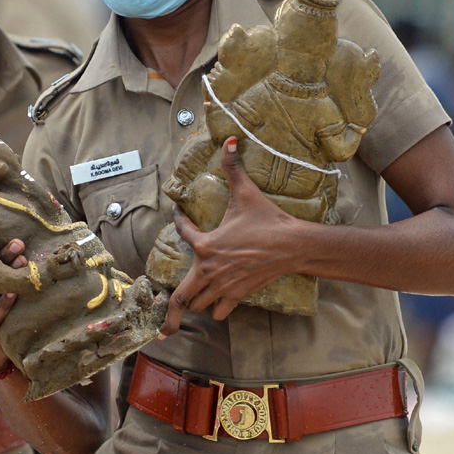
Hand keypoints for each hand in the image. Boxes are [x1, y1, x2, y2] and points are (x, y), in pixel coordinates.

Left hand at [161, 137, 299, 335]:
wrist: (295, 246)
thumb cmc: (268, 221)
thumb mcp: (246, 193)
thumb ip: (234, 167)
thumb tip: (229, 139)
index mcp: (205, 246)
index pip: (181, 231)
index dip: (178, 219)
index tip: (178, 212)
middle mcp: (209, 269)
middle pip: (180, 296)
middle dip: (167, 307)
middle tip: (157, 313)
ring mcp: (224, 285)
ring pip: (198, 303)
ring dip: (192, 300)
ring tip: (187, 298)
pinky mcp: (240, 294)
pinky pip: (220, 310)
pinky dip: (215, 309)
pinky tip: (213, 307)